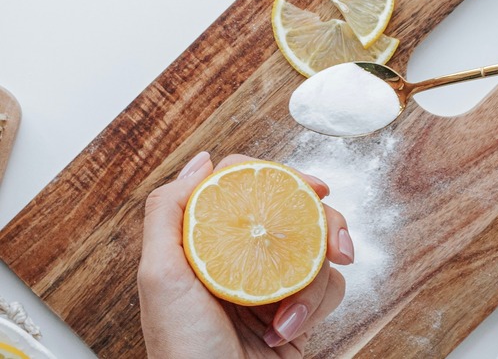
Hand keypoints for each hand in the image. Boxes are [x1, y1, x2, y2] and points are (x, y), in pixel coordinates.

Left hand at [138, 152, 353, 357]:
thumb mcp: (159, 275)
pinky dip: (316, 308)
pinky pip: (330, 289)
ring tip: (287, 314)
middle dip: (322, 227)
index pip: (249, 187)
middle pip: (294, 211)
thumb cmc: (182, 348)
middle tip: (336, 246)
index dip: (283, 178)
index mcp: (210, 239)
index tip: (314, 187)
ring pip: (318, 250)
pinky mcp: (298, 310)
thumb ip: (168, 212)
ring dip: (313, 283)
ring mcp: (273, 281)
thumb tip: (203, 160)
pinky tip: (288, 329)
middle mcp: (243, 255)